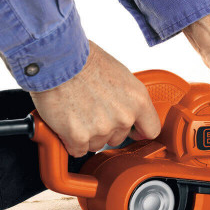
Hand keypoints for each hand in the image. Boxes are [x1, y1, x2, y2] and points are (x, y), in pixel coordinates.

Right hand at [30, 41, 160, 156]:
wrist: (58, 59)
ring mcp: (102, 129)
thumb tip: (126, 111)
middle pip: (119, 138)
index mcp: (138, 100)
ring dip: (87, 135)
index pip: (151, 129)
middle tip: (91, 110)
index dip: (139, 132)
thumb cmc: (85, 60)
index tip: (133, 132)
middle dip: (106, 129)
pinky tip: (67, 123)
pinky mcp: (79, 137)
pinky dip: (70, 141)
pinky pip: (78, 150)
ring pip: (97, 144)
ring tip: (77, 112)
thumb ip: (127, 98)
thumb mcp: (120, 75)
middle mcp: (124, 117)